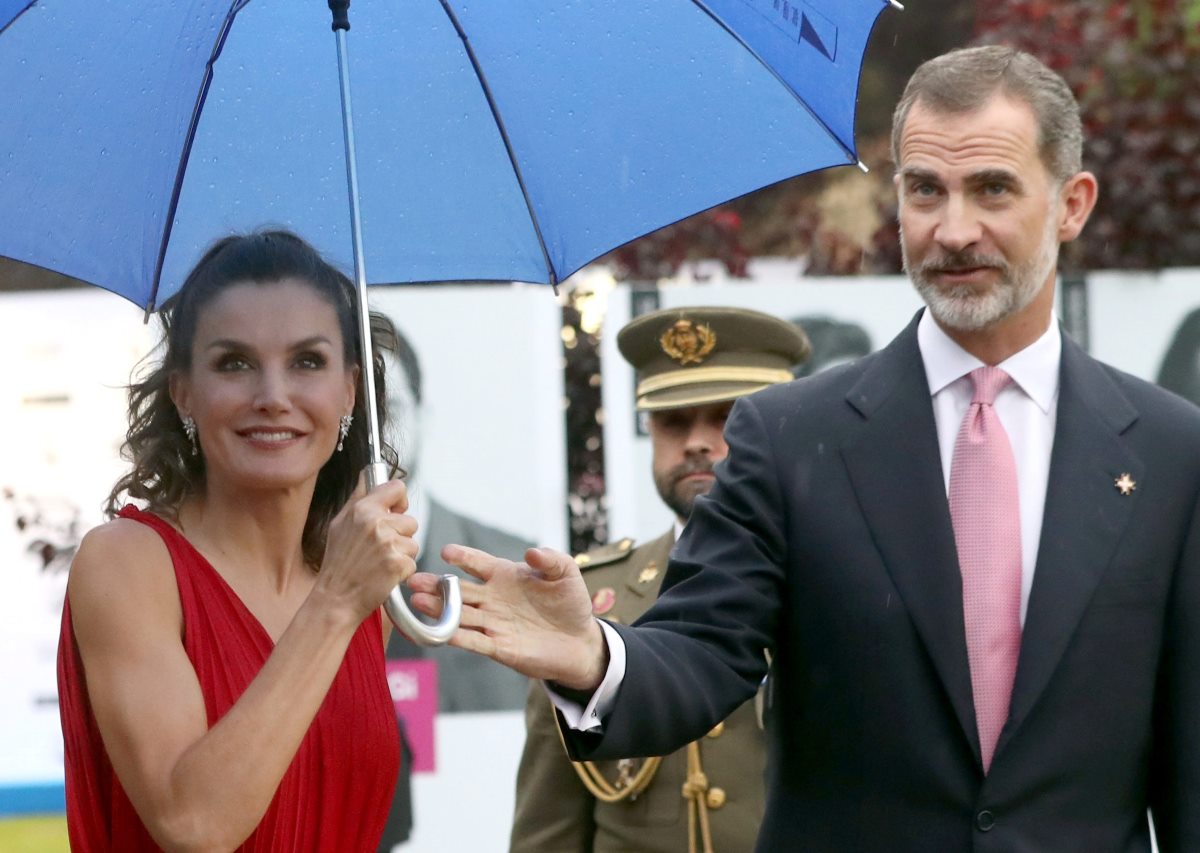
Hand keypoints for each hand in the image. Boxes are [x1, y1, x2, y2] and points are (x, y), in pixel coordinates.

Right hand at [315, 473, 418, 623]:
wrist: (335, 599)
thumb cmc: (338, 563)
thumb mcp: (339, 523)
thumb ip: (358, 497)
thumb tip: (368, 473)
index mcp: (362, 509)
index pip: (397, 487)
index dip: (399, 501)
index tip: (394, 512)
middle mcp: (376, 523)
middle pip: (409, 520)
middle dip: (400, 535)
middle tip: (378, 550)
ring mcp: (388, 543)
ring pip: (413, 541)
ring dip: (402, 553)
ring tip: (379, 563)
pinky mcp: (399, 563)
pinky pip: (413, 560)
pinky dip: (402, 569)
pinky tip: (384, 574)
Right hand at [408, 545, 607, 690]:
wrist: (579, 642)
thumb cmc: (570, 603)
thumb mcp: (566, 574)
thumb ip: (551, 560)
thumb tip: (531, 553)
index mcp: (505, 576)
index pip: (478, 563)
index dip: (463, 557)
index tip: (447, 552)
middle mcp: (493, 598)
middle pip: (459, 590)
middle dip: (436, 585)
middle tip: (413, 580)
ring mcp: (493, 623)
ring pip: (460, 615)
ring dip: (439, 609)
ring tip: (417, 602)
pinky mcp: (499, 647)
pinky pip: (474, 641)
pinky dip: (457, 637)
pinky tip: (441, 632)